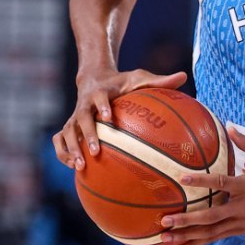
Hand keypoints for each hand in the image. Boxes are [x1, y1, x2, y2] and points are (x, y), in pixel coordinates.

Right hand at [52, 68, 187, 168]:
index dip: (102, 106)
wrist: (95, 79)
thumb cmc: (122, 82)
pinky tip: (74, 168)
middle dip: (86, 135)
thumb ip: (159, 80)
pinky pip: (60, 140)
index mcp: (100, 92)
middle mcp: (84, 104)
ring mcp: (74, 116)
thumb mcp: (138, 78)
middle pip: (80, 119)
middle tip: (95, 151)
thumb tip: (184, 76)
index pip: (98, 97)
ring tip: (80, 166)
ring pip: (66, 133)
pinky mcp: (69, 126)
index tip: (108, 117)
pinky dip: (63, 153)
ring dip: (72, 149)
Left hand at [159, 126, 244, 244]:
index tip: (182, 179)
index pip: (221, 184)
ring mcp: (243, 222)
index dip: (201, 182)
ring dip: (188, 236)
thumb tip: (230, 129)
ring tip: (166, 240)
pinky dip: (199, 243)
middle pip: (211, 216)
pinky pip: (218, 237)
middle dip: (187, 220)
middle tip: (165, 220)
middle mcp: (243, 207)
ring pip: (212, 232)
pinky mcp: (244, 230)